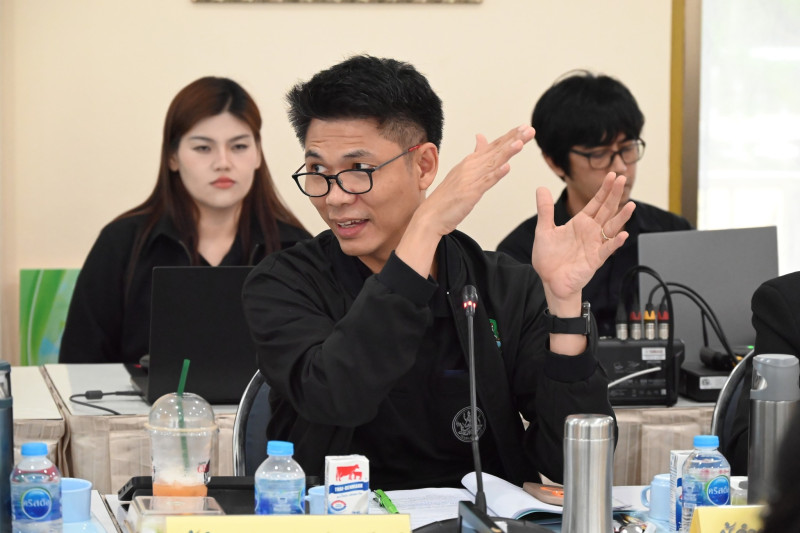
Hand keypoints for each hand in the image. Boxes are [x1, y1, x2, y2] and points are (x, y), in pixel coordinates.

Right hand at [397, 125, 534, 276]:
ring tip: (520, 143)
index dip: (509, 137)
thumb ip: (475, 156)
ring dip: (507, 152)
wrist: (430, 216)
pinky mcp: (469, 193)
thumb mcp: (462, 173)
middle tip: (529, 129)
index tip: (524, 128)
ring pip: (492, 163)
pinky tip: (507, 167)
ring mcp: (469, 180)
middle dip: (513, 139)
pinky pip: (485, 183)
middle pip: (495, 151)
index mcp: (469, 162)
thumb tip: (481, 138)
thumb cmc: (446, 198)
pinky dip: (496, 174)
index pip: (493, 146)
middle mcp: (470, 167)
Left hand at [531, 172, 634, 314]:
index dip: (604, 190)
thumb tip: (541, 188)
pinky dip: (615, 242)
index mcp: (580, 223)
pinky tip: (623, 234)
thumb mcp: (544, 230)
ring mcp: (594, 245)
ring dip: (621, 217)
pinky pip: (607, 249)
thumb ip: (545, 210)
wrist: (550, 281)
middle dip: (614, 195)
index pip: (596, 203)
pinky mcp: (595, 260)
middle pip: (606, 210)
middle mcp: (590, 232)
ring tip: (630, 205)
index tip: (613, 175)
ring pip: (611, 228)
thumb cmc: (549, 258)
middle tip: (623, 179)